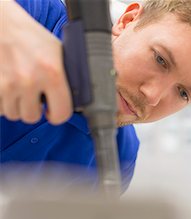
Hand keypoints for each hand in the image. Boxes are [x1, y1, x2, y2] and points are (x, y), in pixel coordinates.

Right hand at [0, 0, 71, 123]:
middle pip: (32, 117)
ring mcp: (7, 83)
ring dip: (18, 106)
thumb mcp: (59, 54)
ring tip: (21, 91)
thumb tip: (78, 99)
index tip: (53, 112)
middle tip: (35, 98)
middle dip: (34, 110)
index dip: (58, 115)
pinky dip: (3, 102)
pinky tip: (9, 89)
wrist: (3, 25)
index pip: (61, 113)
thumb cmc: (33, 38)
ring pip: (13, 114)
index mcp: (52, 73)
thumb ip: (67, 78)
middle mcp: (29, 80)